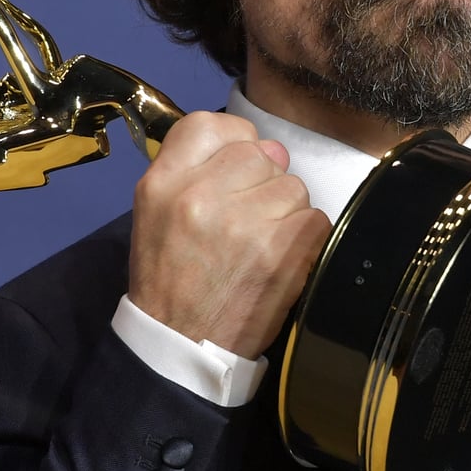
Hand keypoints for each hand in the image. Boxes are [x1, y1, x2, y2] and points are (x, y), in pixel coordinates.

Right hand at [128, 113, 331, 358]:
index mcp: (163, 183)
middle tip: (246, 220)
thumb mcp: (156, 213)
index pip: (210, 125)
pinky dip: (305, 239)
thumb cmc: (170, 276)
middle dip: (262, 182)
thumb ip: (200, 169)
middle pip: (261, 153)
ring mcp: (244, 222)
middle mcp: (201, 195)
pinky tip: (280, 260)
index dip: (234, 140)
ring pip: (292, 186)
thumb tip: (271, 148)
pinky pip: (314, 218)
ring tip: (260, 244)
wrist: (182, 345)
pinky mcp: (281, 251)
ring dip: (285, 213)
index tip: (236, 169)